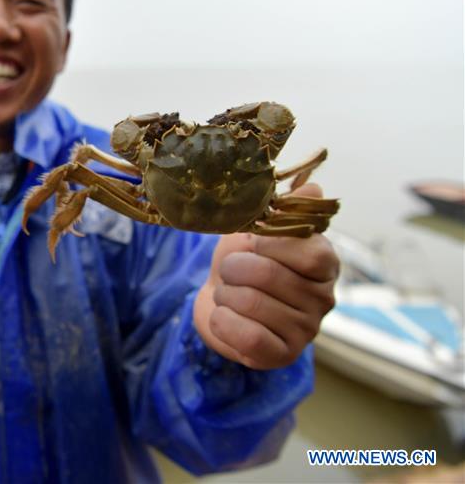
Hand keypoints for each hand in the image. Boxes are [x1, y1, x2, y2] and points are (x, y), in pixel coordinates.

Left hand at [193, 183, 338, 369]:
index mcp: (325, 263)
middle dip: (234, 267)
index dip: (271, 245)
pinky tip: (224, 315)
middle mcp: (323, 299)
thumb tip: (312, 189)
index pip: (310, 254)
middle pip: (270, 276)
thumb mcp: (257, 227)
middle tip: (229, 269)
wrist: (220, 299)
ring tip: (227, 292)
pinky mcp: (282, 356)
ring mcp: (305, 331)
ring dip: (225, 293)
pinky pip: (246, 336)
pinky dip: (223, 321)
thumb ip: (284, 208)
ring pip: (250, 302)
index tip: (251, 242)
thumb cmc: (243, 259)